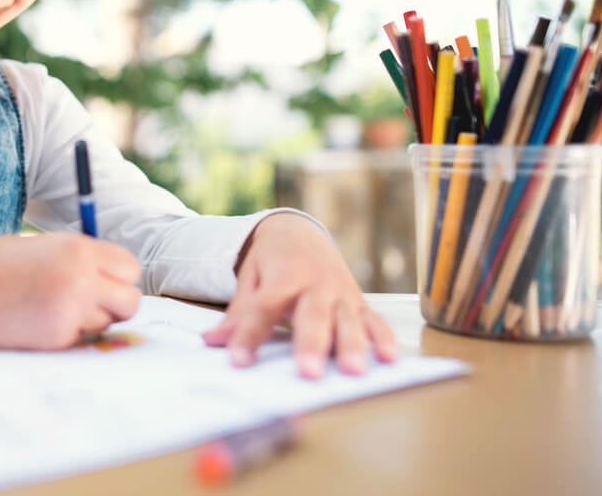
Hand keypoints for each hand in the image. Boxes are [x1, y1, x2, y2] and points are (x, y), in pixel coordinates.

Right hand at [0, 233, 140, 349]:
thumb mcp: (41, 247)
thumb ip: (78, 260)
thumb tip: (113, 280)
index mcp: (78, 248)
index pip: (129, 268)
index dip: (117, 278)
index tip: (102, 283)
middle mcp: (81, 277)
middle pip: (130, 301)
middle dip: (114, 305)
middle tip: (89, 305)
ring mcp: (70, 309)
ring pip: (106, 324)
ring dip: (87, 322)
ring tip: (49, 309)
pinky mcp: (56, 337)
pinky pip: (79, 340)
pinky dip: (64, 335)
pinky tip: (34, 322)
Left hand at [202, 212, 397, 377]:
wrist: (300, 230)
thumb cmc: (272, 258)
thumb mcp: (251, 276)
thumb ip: (238, 312)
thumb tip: (212, 342)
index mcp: (284, 273)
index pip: (265, 306)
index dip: (250, 334)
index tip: (238, 361)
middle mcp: (316, 281)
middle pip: (312, 315)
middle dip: (311, 344)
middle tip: (308, 372)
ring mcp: (341, 291)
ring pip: (348, 319)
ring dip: (352, 346)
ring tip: (352, 371)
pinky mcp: (358, 301)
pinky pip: (373, 320)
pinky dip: (383, 338)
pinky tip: (389, 359)